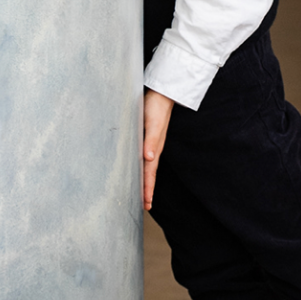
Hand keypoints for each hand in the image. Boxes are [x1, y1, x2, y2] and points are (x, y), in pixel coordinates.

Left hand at [142, 89, 172, 211]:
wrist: (161, 93)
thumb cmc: (156, 107)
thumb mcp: (153, 125)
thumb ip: (151, 141)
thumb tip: (149, 158)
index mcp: (154, 148)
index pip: (149, 173)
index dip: (147, 188)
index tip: (147, 204)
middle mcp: (153, 148)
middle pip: (149, 173)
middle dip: (147, 189)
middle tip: (145, 206)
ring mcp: (151, 143)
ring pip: (147, 167)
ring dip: (144, 180)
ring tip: (142, 193)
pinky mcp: (147, 136)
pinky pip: (144, 157)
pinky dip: (141, 167)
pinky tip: (138, 168)